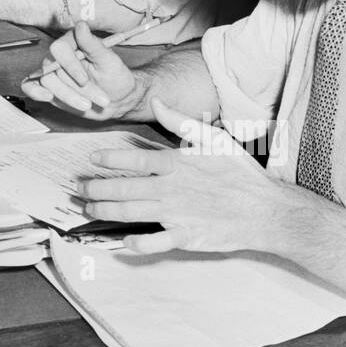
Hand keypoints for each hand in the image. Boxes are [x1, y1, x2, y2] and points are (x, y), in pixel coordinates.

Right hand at [21, 22, 139, 119]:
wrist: (117, 99)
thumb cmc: (115, 77)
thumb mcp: (109, 61)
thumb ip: (92, 44)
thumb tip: (81, 25)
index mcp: (73, 42)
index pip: (59, 48)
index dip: (70, 66)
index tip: (84, 80)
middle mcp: (60, 55)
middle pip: (52, 69)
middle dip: (73, 88)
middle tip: (98, 98)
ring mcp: (53, 71)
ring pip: (47, 82)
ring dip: (68, 96)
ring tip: (88, 105)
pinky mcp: (49, 87)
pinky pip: (31, 86)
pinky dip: (34, 92)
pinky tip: (46, 97)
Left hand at [79, 99, 294, 254]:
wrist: (266, 211)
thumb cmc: (241, 174)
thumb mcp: (215, 139)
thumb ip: (182, 122)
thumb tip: (158, 102)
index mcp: (178, 164)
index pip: (134, 160)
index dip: (109, 159)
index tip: (91, 160)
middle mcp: (172, 189)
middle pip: (124, 188)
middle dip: (97, 188)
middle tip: (79, 188)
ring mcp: (178, 215)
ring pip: (131, 213)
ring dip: (105, 211)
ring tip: (89, 208)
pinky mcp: (186, 237)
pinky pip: (154, 242)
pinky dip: (135, 244)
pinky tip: (120, 241)